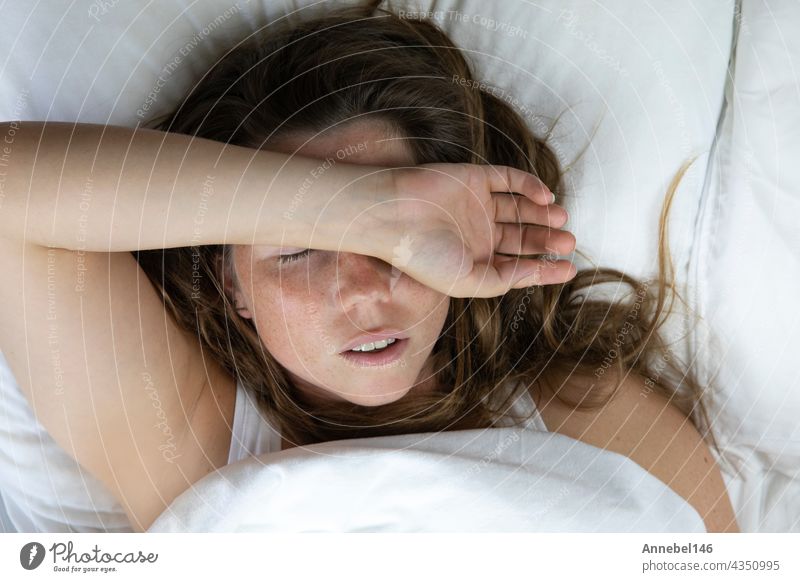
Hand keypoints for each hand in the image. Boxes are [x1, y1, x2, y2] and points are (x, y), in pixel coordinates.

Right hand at [363, 163, 576, 297]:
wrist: (392, 215)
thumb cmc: (422, 255)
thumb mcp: (466, 281)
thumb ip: (502, 280)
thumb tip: (534, 273)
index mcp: (475, 261)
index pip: (517, 266)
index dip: (544, 269)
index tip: (570, 269)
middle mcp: (478, 234)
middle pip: (522, 237)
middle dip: (547, 241)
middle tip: (569, 241)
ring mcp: (477, 205)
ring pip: (520, 208)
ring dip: (543, 214)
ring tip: (562, 219)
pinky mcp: (475, 179)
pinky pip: (510, 180)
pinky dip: (530, 186)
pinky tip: (544, 198)